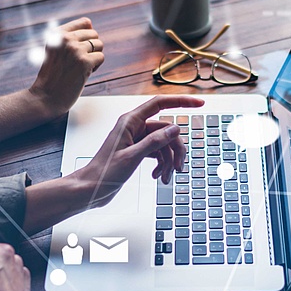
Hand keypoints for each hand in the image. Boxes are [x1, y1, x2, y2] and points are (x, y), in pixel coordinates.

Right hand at [28, 17, 104, 116]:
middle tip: (77, 62)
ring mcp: (75, 50)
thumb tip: (90, 22)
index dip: (87, 37)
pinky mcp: (84, 62)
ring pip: (99, 45)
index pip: (85, 22)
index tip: (76, 50)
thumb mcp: (55, 49)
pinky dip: (95, 67)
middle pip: (94, 34)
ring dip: (94, 57)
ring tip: (79, 67)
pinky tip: (83, 74)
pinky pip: (101, 57)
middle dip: (91, 48)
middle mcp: (65, 38)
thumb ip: (70, 35)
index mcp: (57, 33)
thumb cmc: (53, 75)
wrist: (45, 97)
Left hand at [67, 96, 204, 208]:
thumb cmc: (104, 172)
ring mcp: (137, 139)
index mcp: (130, 121)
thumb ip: (155, 141)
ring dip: (168, 160)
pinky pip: (157, 152)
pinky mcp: (137, 151)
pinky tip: (157, 175)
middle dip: (175, 149)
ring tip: (166, 177)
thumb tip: (175, 128)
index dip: (181, 102)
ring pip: (164, 143)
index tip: (199, 104)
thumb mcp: (132, 156)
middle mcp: (134, 127)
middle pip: (167, 130)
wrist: (91, 189)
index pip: (160, 103)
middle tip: (178, 167)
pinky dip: (161, 164)